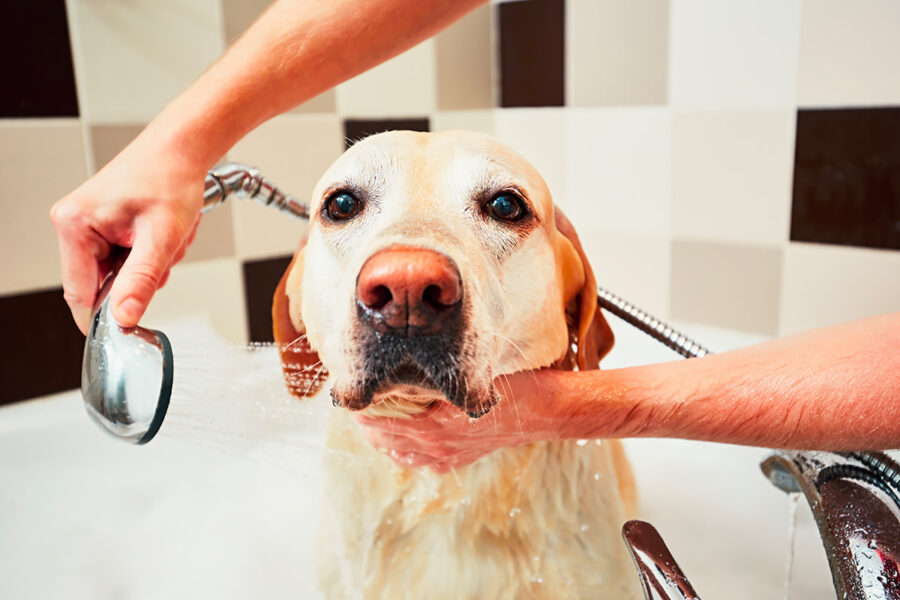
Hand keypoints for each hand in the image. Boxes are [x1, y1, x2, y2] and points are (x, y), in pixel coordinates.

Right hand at [50, 134, 204, 332]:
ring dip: (150, 263)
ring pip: (119, 272)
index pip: (79, 294)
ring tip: (166, 234)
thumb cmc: (170, 177)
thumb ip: (141, 280)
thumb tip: (124, 318)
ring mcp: (87, 224)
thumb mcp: (162, 236)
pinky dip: (150, 252)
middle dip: (140, 277)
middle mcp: (73, 223)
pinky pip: (125, 257)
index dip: (106, 317)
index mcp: (74, 226)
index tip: (130, 329)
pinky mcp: (102, 223)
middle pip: (103, 284)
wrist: (182, 148)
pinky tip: (161, 231)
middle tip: (164, 252)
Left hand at [355, 371, 566, 472]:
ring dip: (382, 436)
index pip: (381, 418)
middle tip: (357, 400)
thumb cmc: (511, 384)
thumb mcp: (469, 371)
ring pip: (397, 452)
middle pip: (383, 437)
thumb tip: (398, 362)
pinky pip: (418, 461)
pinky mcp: (456, 459)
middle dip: (367, 420)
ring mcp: (446, 455)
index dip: (362, 405)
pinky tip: (400, 438)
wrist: (543, 411)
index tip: (350, 390)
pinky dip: (403, 451)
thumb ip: (434, 373)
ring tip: (373, 418)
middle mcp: (436, 444)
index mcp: (434, 423)